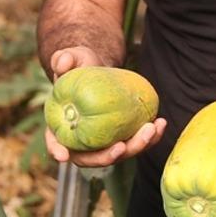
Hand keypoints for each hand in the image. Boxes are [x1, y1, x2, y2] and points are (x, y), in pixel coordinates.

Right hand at [45, 46, 167, 169]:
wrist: (101, 69)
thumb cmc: (81, 64)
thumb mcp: (72, 58)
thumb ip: (63, 59)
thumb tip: (62, 63)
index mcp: (61, 125)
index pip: (55, 142)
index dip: (57, 150)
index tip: (64, 156)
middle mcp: (81, 140)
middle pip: (92, 157)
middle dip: (108, 156)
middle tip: (123, 145)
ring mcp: (103, 141)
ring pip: (118, 154)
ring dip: (136, 147)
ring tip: (152, 129)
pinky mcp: (122, 137)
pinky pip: (135, 142)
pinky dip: (149, 138)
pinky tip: (160, 123)